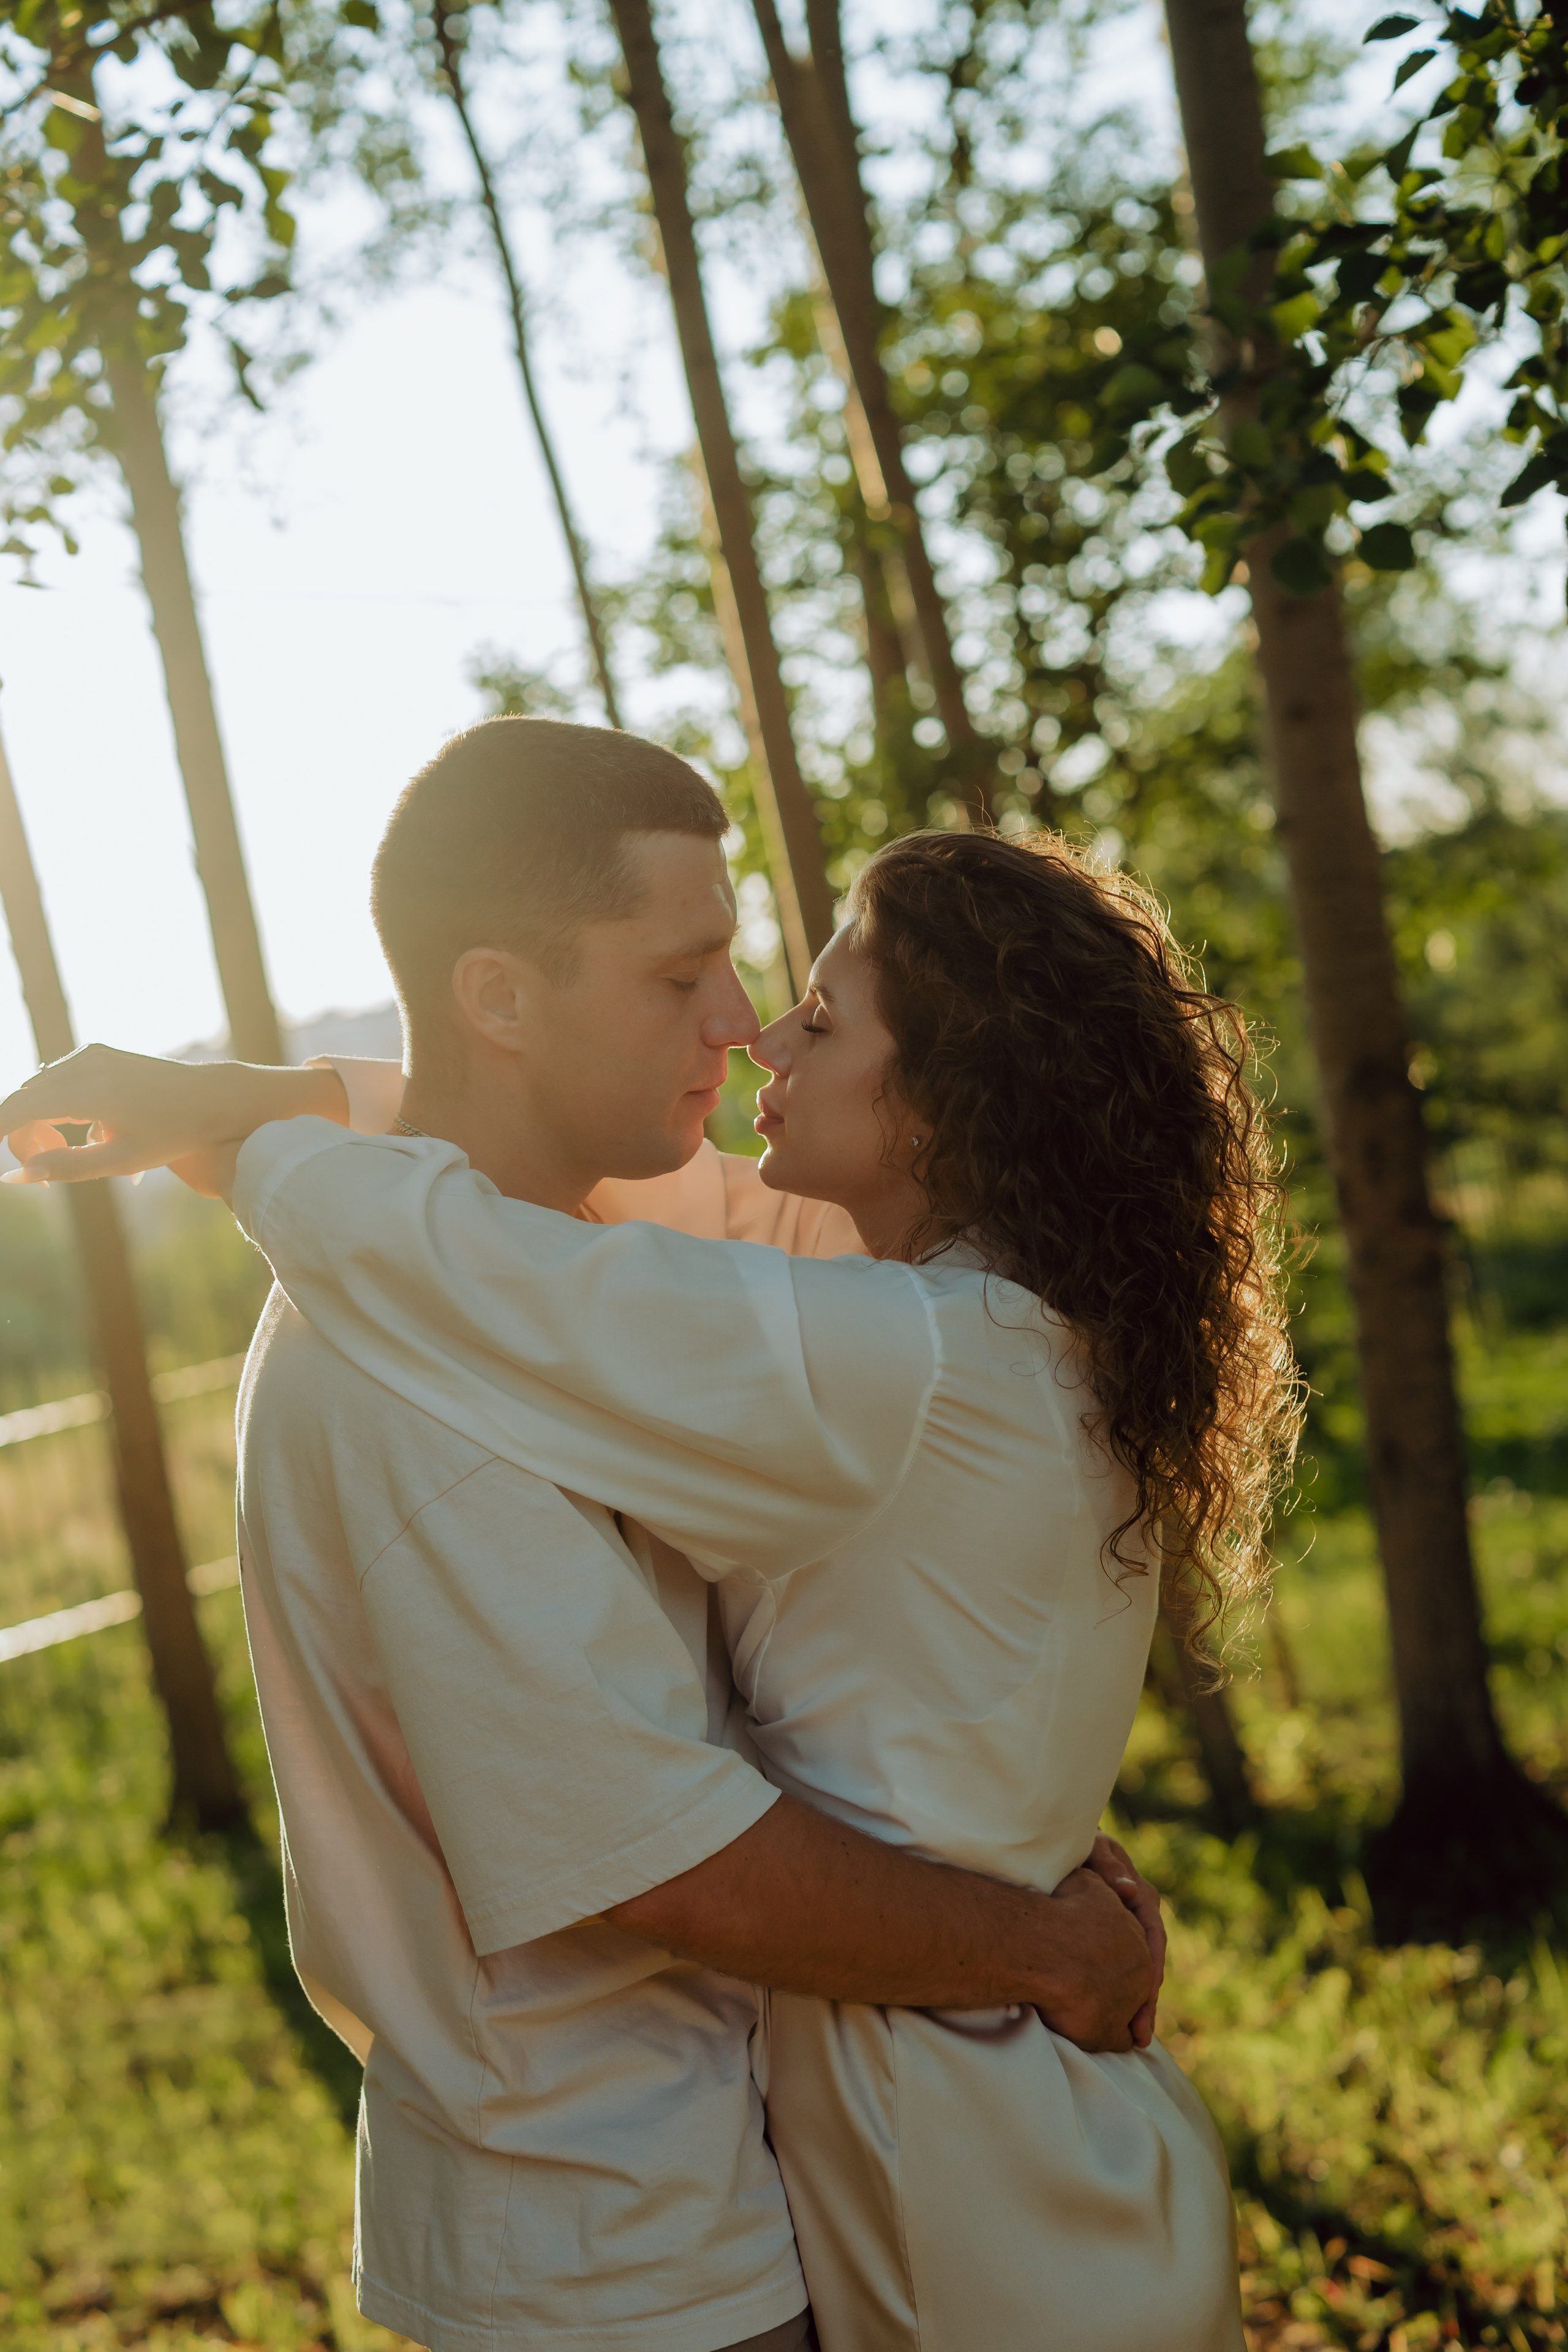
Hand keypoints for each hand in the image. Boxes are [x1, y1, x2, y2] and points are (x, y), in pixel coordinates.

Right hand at [0, 1043, 345, 1185]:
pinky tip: (82, 1128)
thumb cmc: (173, 1133)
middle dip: (24, 1134)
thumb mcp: (121, 1161)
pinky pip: (60, 1079)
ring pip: (40, 1088)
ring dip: (39, 1119)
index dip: (2, 1134)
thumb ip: (67, 1167)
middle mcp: (84, 1066)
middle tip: (43, 1166)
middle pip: (25, 1099)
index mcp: (87, 1092)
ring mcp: (91, 1055)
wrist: (212, 1096)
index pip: (18, 1109)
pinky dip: (56, 1103)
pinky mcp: (99, 1053)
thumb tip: (20, 1175)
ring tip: (61, 1149)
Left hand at [1033, 1865, 1157, 2052]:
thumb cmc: (1071, 1847)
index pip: (1152, 1932)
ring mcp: (1124, 1933)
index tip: (1149, 1992)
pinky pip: (1121, 1974)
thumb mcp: (1091, 1848)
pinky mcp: (1110, 1946)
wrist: (1052, 1851)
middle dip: (1147, 1998)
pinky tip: (1121, 2024)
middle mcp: (1137, 1917)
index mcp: (1138, 1894)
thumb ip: (1107, 1864)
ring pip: (1137, 1974)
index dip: (1153, 1963)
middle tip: (1141, 2031)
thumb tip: (1128, 1890)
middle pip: (1149, 1962)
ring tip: (1136, 2036)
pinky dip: (1123, 1998)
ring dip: (1139, 2005)